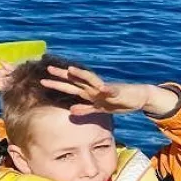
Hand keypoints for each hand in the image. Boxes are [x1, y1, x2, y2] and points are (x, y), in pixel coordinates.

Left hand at [39, 66, 173, 115]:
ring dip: (81, 75)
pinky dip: (106, 89)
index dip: (57, 83)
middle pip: (75, 81)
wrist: (138, 98)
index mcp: (89, 93)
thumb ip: (85, 109)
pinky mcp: (116, 92)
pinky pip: (111, 91)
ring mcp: (104, 89)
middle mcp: (94, 88)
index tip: (43, 80)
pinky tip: (102, 88)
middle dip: (62, 76)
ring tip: (71, 70)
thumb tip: (70, 111)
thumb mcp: (98, 109)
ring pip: (91, 80)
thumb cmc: (117, 102)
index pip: (70, 86)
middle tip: (48, 69)